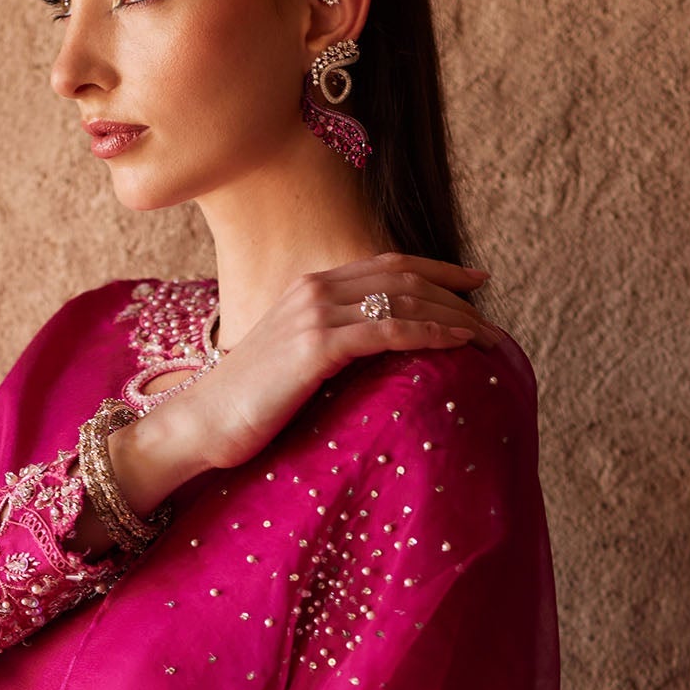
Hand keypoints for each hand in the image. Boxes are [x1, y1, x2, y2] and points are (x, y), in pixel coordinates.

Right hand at [183, 253, 501, 474]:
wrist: (199, 425)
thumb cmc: (246, 407)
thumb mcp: (294, 364)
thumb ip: (331, 346)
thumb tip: (374, 357)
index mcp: (310, 287)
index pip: (388, 264)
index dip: (437, 269)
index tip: (475, 281)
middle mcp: (315, 288)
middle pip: (404, 276)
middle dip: (455, 294)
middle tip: (490, 318)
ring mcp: (315, 314)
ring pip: (404, 299)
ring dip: (453, 315)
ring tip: (486, 337)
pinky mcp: (317, 346)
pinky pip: (390, 330)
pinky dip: (430, 333)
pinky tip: (457, 344)